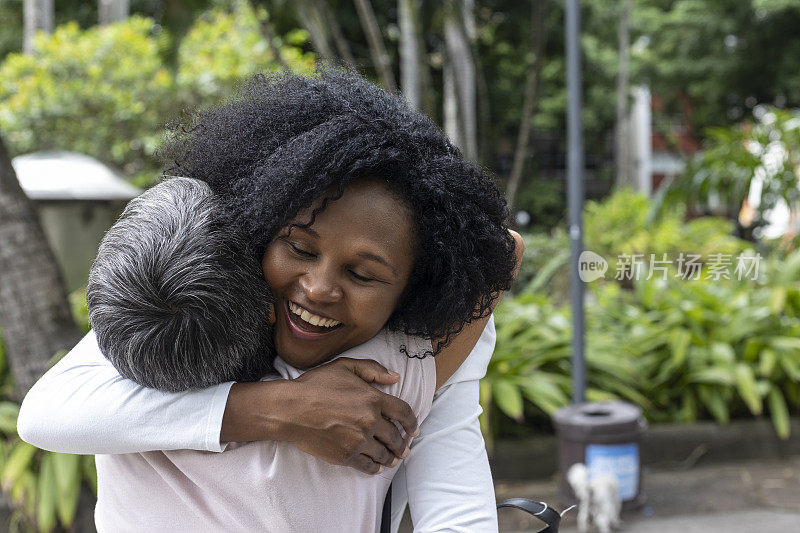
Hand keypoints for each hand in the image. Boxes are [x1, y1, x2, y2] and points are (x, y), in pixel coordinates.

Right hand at [221, 357, 418, 474]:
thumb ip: (371, 370)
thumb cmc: (315, 385)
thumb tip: (395, 377)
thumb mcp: (344, 367)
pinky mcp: (346, 456)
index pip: (403, 412)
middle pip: (395, 437)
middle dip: (402, 444)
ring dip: (391, 457)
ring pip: (384, 453)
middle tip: (404, 449)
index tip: (414, 430)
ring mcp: (358, 440)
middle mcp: (370, 421)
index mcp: (373, 398)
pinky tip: (377, 467)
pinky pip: (368, 466)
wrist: (290, 409)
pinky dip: (375, 468)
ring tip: (393, 459)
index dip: (412, 423)